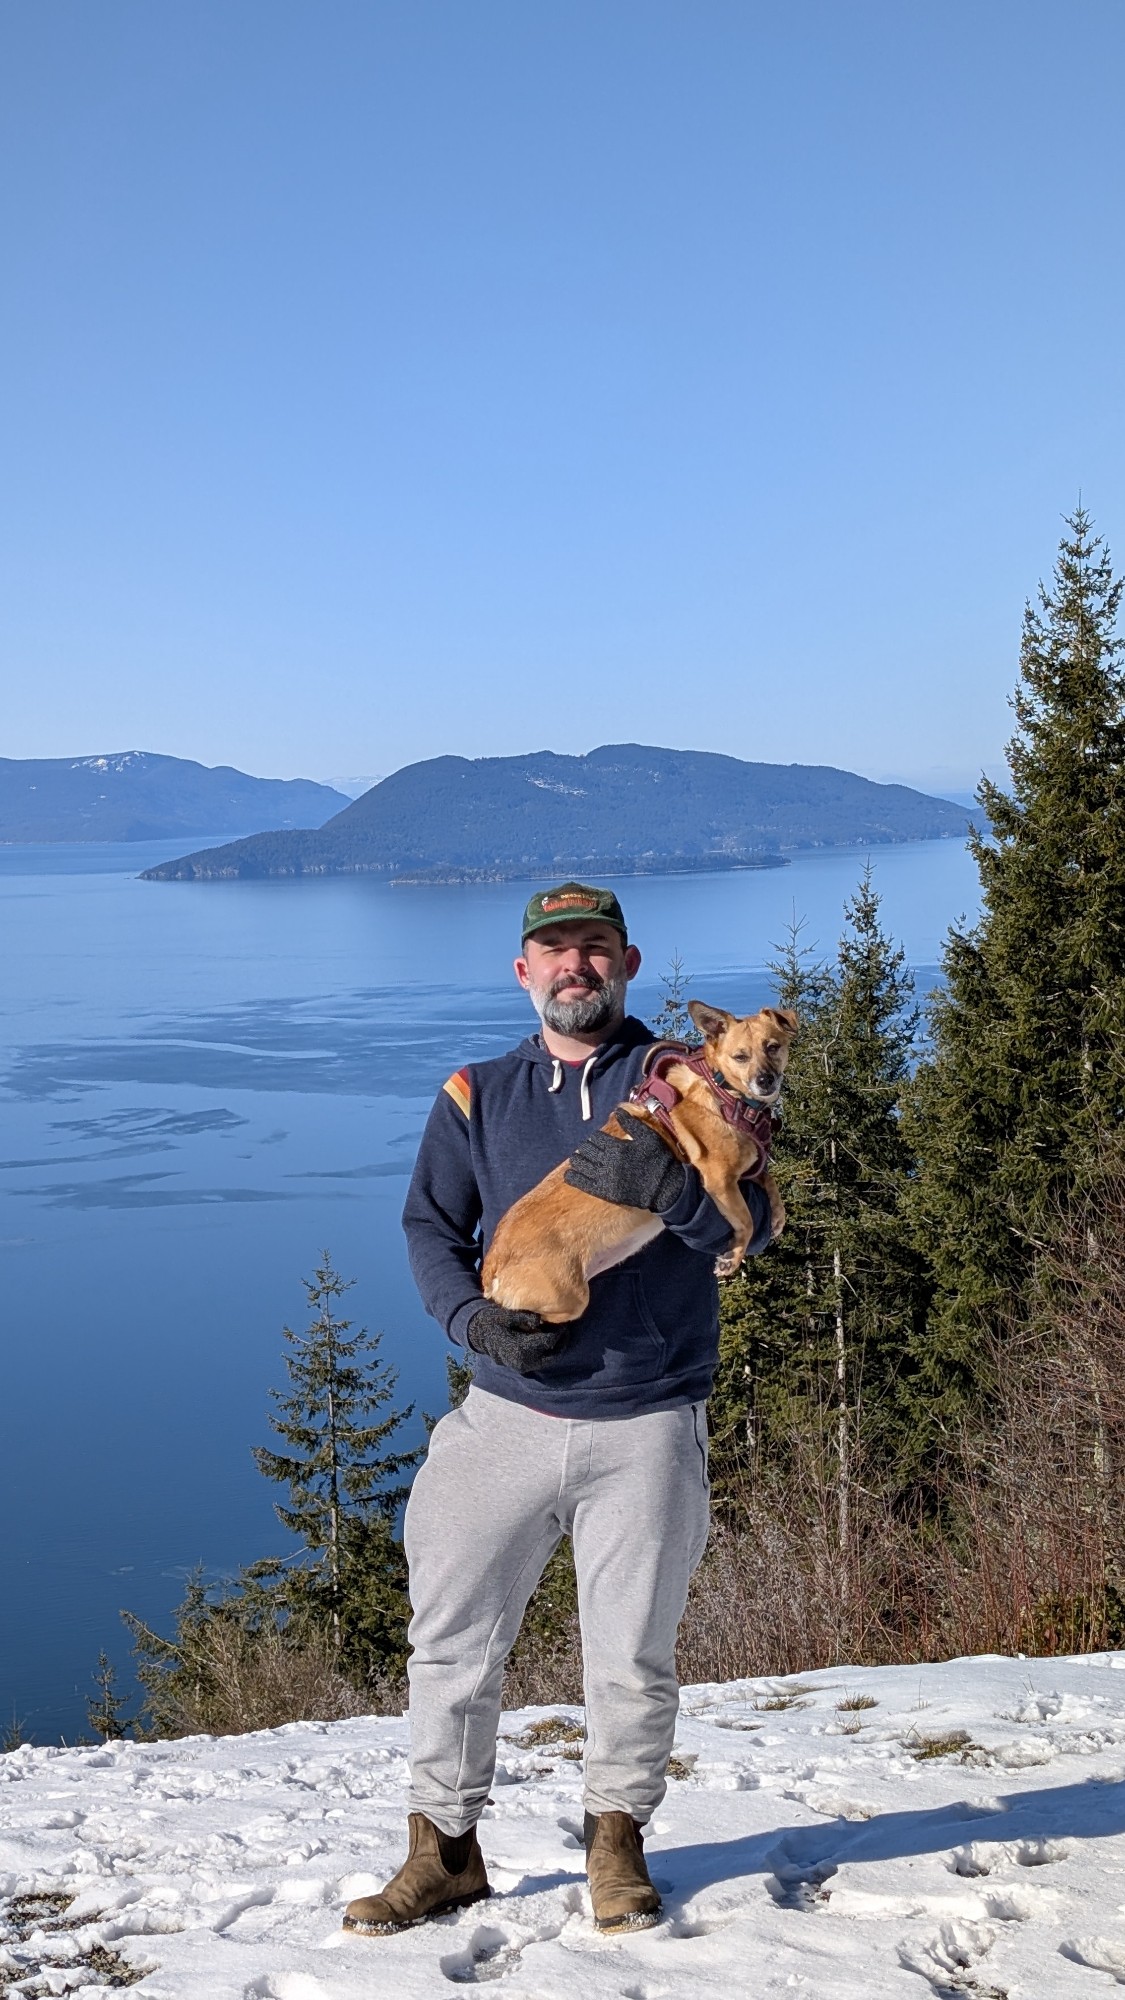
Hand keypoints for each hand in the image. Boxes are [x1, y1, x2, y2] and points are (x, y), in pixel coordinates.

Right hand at [467, 1302, 571, 1372]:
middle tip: (565, 1329)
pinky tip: (547, 1341)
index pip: (548, 1341)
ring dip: (555, 1348)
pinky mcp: (521, 1367)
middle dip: (561, 1342)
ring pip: (548, 1360)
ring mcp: (522, 1366)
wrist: (478, 1334)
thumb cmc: (493, 1321)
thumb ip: (523, 1318)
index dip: (559, 1331)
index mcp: (521, 1349)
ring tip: (559, 1335)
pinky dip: (547, 1352)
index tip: (563, 1322)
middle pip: (552, 1354)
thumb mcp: (506, 1315)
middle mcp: (524, 1362)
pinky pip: (540, 1361)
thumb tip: (539, 1321)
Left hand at [563, 1115, 686, 1212]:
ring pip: (581, 1165)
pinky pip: (582, 1183)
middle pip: (586, 1150)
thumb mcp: (648, 1136)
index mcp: (617, 1146)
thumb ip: (631, 1123)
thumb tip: (617, 1110)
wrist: (665, 1188)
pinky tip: (569, 1175)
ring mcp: (604, 1177)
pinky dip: (573, 1178)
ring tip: (576, 1160)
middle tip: (586, 1150)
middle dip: (584, 1148)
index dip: (594, 1138)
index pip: (595, 1138)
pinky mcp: (604, 1192)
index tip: (596, 1141)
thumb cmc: (658, 1160)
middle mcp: (607, 1160)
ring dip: (577, 1161)